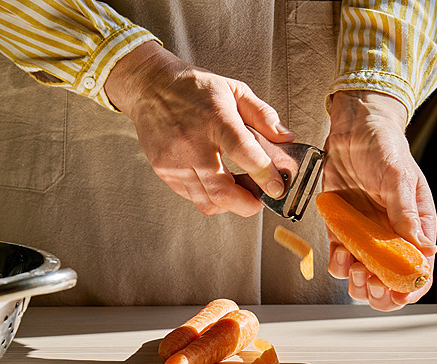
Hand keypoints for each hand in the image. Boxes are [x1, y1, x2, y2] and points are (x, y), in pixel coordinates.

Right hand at [104, 41, 292, 216]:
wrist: (149, 86)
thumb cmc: (195, 88)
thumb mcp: (235, 90)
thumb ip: (264, 115)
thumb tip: (287, 139)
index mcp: (215, 118)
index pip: (244, 152)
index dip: (264, 174)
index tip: (278, 187)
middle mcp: (193, 142)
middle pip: (222, 190)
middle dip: (247, 205)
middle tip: (260, 200)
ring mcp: (175, 160)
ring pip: (207, 201)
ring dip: (230, 204)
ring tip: (241, 192)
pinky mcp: (164, 170)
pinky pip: (192, 196)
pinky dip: (211, 197)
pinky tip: (220, 184)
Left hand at [323, 90, 436, 310]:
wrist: (353, 130)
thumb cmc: (384, 147)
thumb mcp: (398, 177)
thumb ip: (407, 213)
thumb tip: (424, 247)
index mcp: (416, 228)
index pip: (420, 270)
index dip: (411, 288)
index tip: (397, 293)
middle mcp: (392, 237)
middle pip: (391, 282)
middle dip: (380, 292)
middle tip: (369, 281)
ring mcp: (366, 236)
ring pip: (363, 277)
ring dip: (357, 282)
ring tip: (353, 266)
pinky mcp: (342, 231)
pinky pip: (340, 259)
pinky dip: (338, 263)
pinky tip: (339, 252)